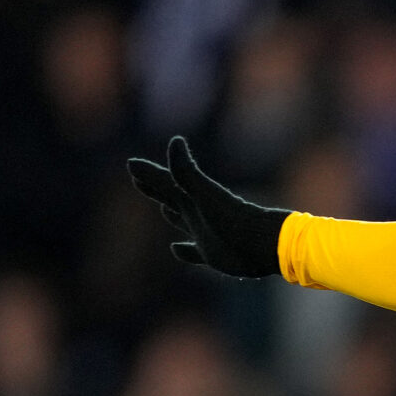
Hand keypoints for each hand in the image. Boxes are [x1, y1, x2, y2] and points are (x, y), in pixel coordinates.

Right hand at [126, 136, 286, 277]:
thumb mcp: (205, 193)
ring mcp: (204, 232)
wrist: (263, 244)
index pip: (165, 181)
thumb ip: (186, 171)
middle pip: (170, 196)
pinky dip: (184, 250)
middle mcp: (196, 212)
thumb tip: (175, 141)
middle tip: (139, 178)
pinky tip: (175, 248)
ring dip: (170, 213)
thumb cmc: (234, 219)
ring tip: (162, 208)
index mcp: (192, 197)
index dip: (148, 174)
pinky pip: (193, 251)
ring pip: (181, 219)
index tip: (132, 164)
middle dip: (155, 187)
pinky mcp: (212, 254)